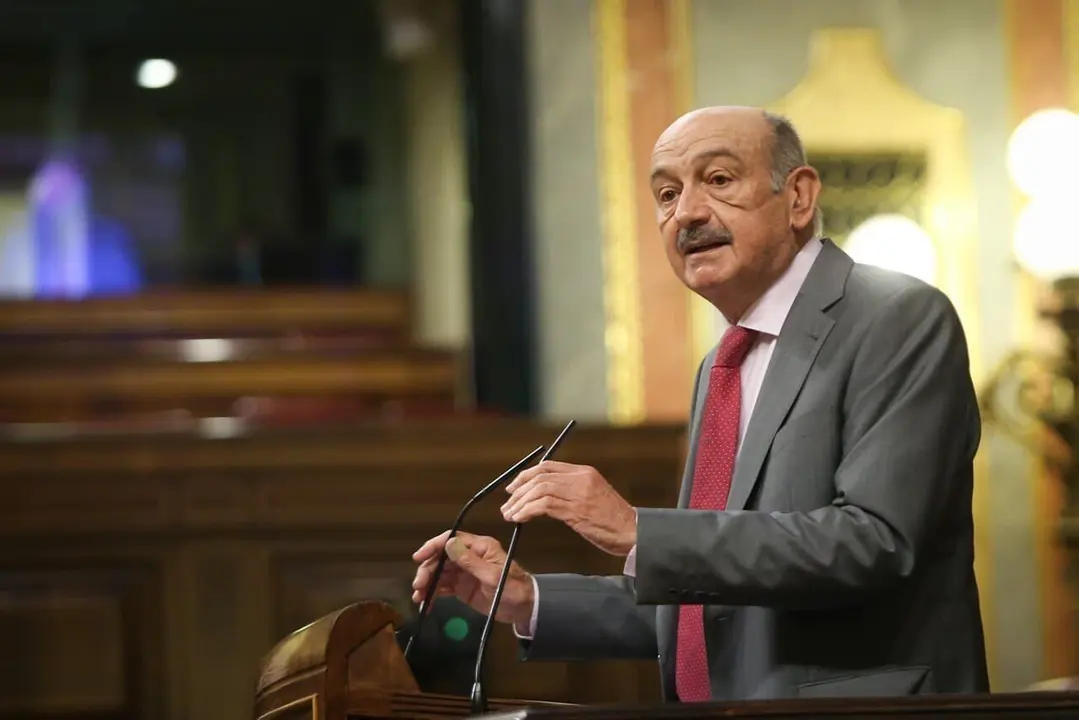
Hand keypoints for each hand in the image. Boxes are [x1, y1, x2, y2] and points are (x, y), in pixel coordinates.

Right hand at [411, 530, 534, 630]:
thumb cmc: (513, 589)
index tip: (419, 557)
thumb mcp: (493, 576)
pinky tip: (426, 604)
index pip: (451, 540)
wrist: (524, 609)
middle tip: (418, 586)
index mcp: (479, 547)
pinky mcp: (461, 587)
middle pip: (441, 558)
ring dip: (427, 583)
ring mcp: (464, 572)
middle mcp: (469, 557)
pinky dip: (432, 594)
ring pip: (439, 573)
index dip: (433, 546)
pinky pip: (443, 587)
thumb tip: (449, 544)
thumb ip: (470, 562)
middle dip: (427, 570)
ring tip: (419, 598)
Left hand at [501, 460, 636, 555]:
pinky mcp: (577, 510)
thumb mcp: (593, 497)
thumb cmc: (613, 520)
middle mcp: (581, 479)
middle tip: (507, 504)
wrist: (634, 532)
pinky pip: (544, 505)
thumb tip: (543, 496)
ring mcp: (579, 493)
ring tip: (509, 514)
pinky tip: (520, 518)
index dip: (526, 475)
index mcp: (585, 472)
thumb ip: (572, 491)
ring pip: (539, 489)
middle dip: (518, 489)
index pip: (547, 466)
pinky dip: (527, 511)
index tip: (513, 488)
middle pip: (540, 476)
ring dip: (519, 502)